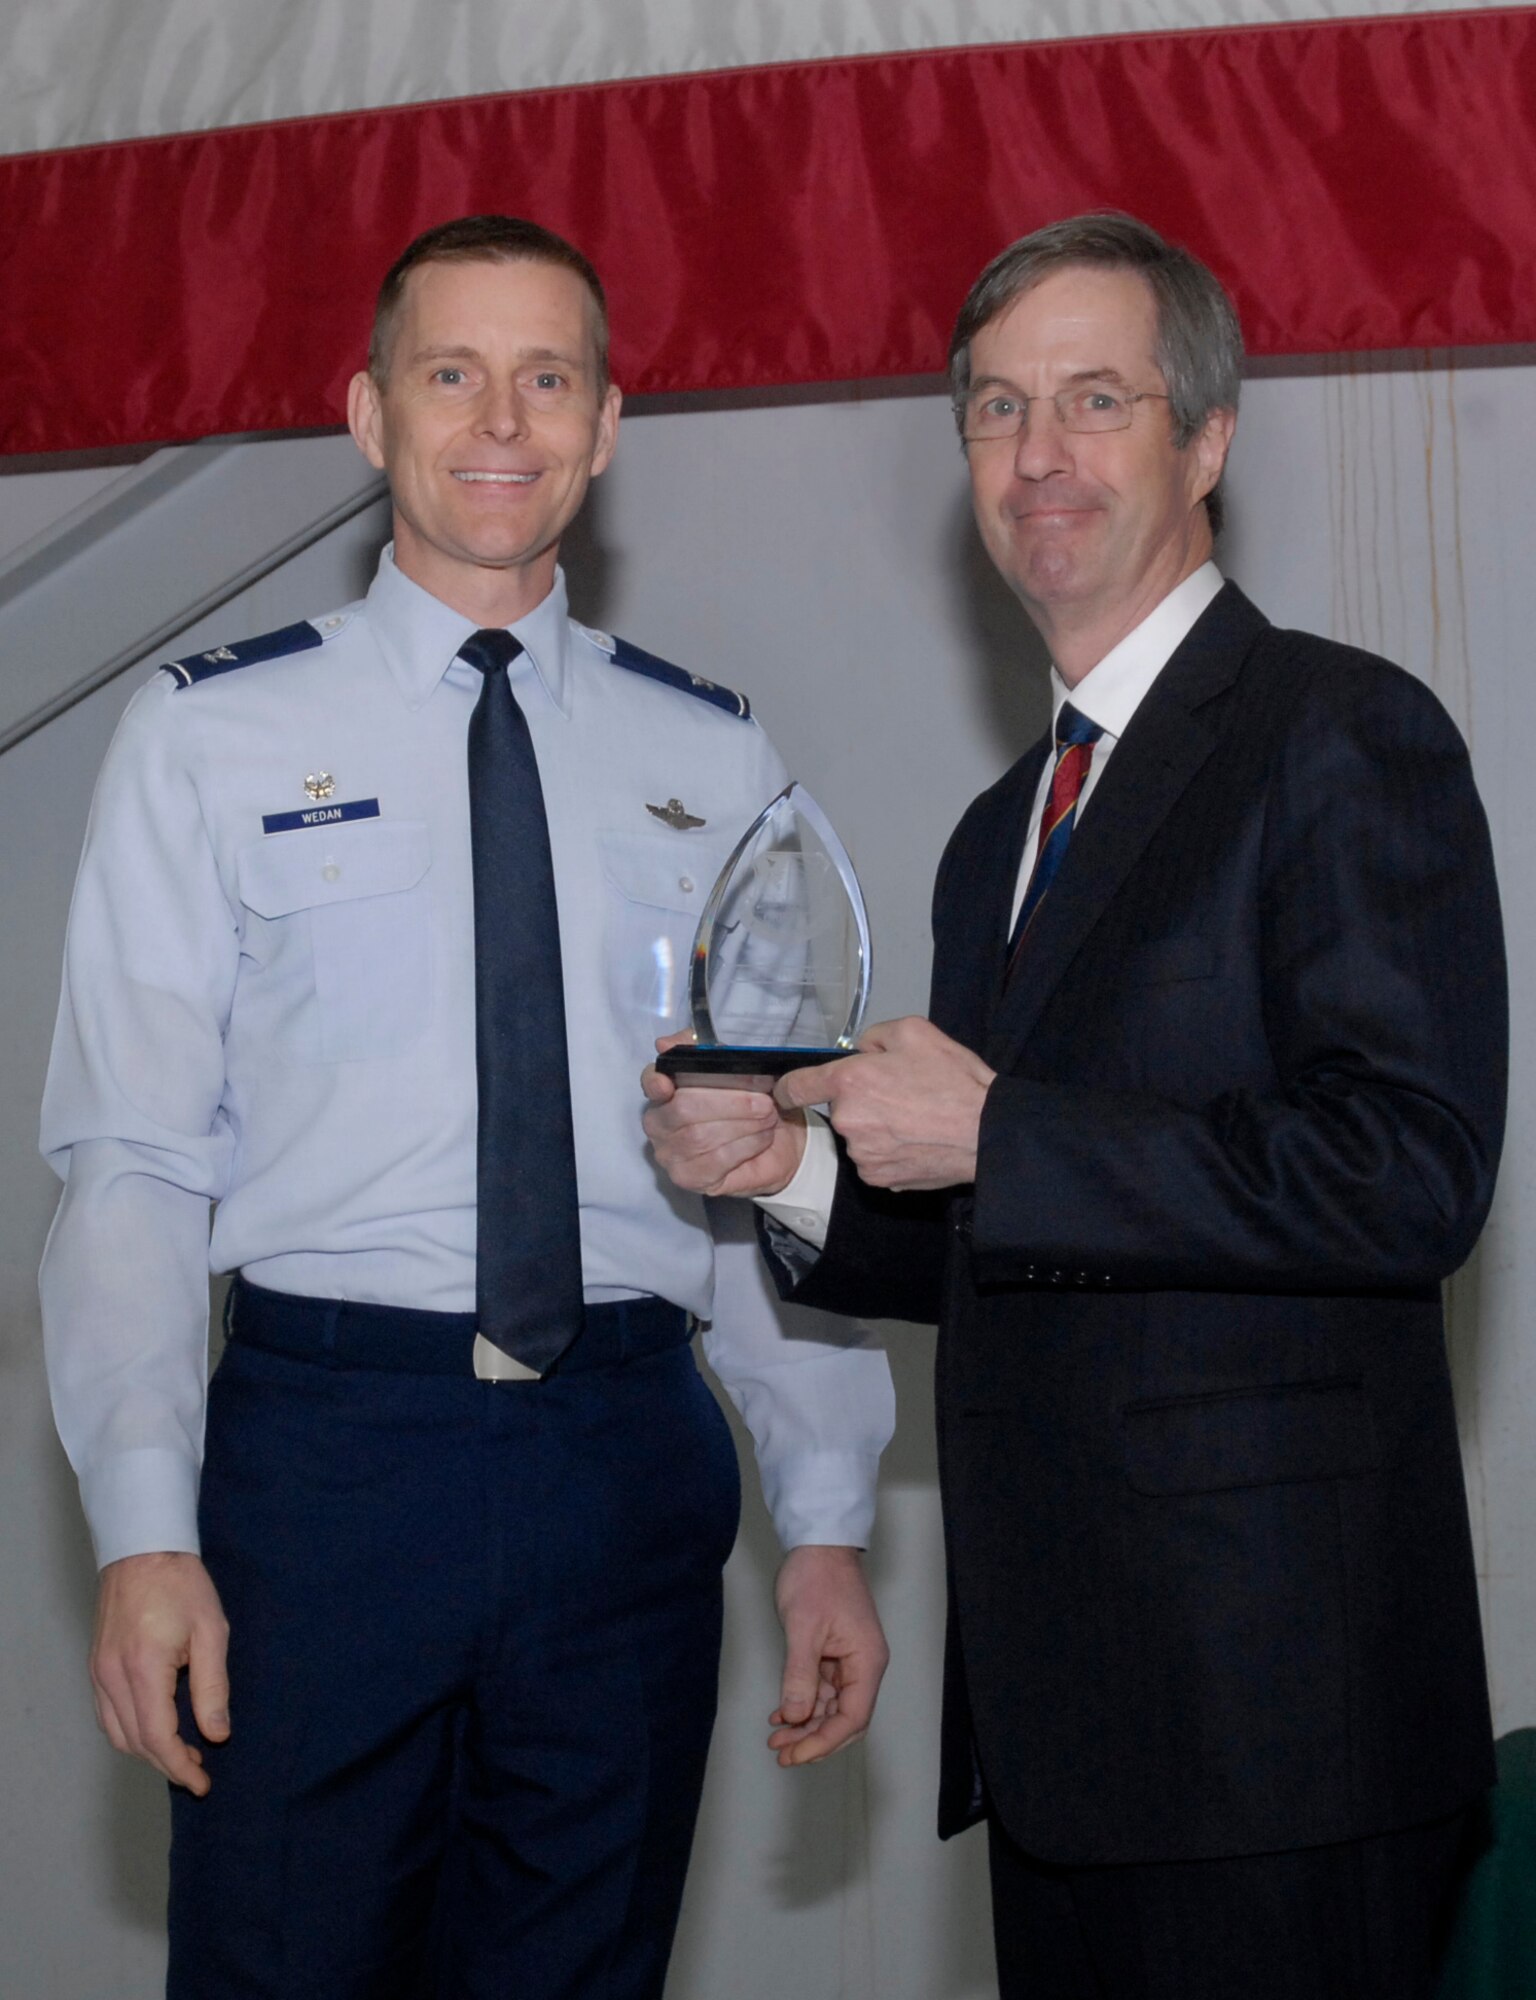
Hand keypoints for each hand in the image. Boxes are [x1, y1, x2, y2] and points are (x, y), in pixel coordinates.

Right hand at [90, 1551, 229, 1794]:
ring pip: (117, 1732)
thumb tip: (217, 1733)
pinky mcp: (96, 1664)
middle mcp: (112, 1675)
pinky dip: (130, 1730)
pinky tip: (157, 1727)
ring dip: (147, 1750)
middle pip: (134, 1742)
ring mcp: (99, 1671)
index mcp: (143, 1668)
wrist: (143, 1547)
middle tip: (199, 1771)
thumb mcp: (211, 1631)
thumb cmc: (181, 1583)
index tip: (203, 1782)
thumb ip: (213, 1687)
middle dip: (167, 1764)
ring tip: (183, 1752)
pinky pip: (108, 1713)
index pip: (157, 1737)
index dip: (180, 1766)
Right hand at [642, 1032, 807, 1196]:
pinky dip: (745, 1146)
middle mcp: (659, 1122)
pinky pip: (715, 1160)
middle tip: (764, 1101)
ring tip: (768, 1118)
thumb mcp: (736, 1065)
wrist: (780, 1141)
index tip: (667, 1083)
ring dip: (743, 1124)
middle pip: (683, 1109)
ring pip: (700, 1137)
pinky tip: (762, 1137)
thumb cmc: (751, 1101)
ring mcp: (670, 1153)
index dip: (655, 1082)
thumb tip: (666, 1042)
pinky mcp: (689, 1178)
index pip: (650, 1082)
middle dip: (729, 1103)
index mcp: (665, 1090)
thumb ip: (702, 1048)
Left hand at [768, 1545, 888, 1766]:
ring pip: (831, 1707)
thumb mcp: (803, 1628)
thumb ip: (800, 1676)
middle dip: (813, 1739)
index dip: (823, 1741)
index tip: (795, 1754)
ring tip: (776, 1737)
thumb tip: (795, 1717)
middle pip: (844, 1719)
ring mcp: (849, 1660)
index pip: (852, 1718)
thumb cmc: (817, 1577)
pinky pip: (821, 1689)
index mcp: (866, 1661)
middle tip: (782, 1753)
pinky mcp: (834, 1653)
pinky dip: (802, 1703)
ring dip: (805, 1724)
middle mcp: (863, 1665)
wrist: (818, 1544)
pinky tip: (781, 1713)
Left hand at [776, 1016, 994, 1190]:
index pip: (795, 1086)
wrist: (987, 1132)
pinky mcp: (879, 1178)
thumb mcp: (914, 1031)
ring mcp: (862, 1154)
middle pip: (839, 1108)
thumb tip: (860, 1050)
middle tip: (900, 1093)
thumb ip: (873, 1036)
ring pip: (858, 1135)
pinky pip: (873, 1159)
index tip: (788, 1090)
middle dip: (861, 1100)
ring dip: (876, 1127)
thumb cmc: (954, 1081)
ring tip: (915, 1119)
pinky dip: (889, 1150)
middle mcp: (848, 1120)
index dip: (788, 1086)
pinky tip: (916, 1140)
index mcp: (850, 1081)